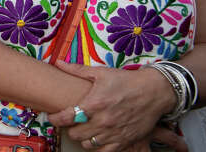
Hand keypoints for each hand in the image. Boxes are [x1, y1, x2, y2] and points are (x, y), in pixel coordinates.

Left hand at [47, 62, 174, 151]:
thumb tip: (58, 63)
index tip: (52, 117)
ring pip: (88, 144)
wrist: (154, 92)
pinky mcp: (124, 140)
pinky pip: (105, 151)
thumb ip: (77, 70)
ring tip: (83, 129)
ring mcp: (114, 133)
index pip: (66, 118)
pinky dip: (98, 146)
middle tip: (70, 121)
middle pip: (75, 134)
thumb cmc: (126, 81)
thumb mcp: (101, 72)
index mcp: (94, 104)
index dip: (55, 119)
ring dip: (83, 137)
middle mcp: (102, 121)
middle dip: (69, 128)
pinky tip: (97, 137)